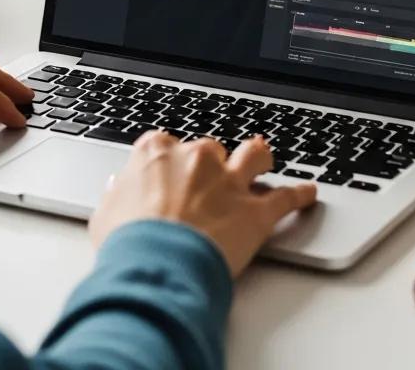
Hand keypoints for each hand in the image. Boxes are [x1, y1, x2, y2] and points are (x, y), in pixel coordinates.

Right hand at [90, 132, 316, 276]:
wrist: (156, 269)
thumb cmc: (128, 245)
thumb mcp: (106, 215)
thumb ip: (117, 195)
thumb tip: (120, 191)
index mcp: (157, 154)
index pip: (167, 145)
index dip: (171, 161)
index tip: (172, 173)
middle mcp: (197, 159)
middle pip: (211, 150)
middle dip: (212, 165)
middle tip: (210, 183)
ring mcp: (229, 182)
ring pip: (254, 155)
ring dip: (259, 159)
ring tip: (263, 160)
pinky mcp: (255, 210)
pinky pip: (286, 198)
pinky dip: (299, 195)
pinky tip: (308, 194)